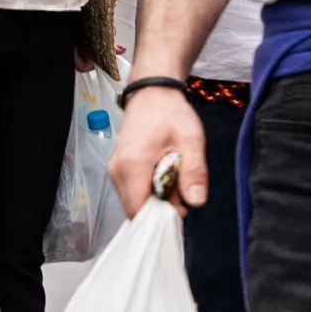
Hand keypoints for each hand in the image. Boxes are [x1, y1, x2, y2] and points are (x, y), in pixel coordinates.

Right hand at [110, 78, 207, 214]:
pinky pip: (132, 191)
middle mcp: (117, 171)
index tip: (181, 212)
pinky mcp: (117, 169)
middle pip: (136, 208)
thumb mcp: (191, 140)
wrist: (152, 94)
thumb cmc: (171, 114)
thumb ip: (193, 171)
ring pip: (134, 201)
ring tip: (175, 180)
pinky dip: (149, 191)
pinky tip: (164, 177)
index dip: (160, 217)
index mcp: (132, 165)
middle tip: (182, 192)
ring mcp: (115, 170)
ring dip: (156, 200)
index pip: (139, 210)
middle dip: (160, 210)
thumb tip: (196, 201)